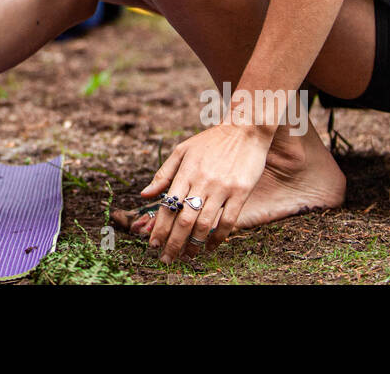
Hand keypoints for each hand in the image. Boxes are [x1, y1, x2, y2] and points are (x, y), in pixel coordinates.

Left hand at [140, 122, 273, 262]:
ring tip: (187, 256)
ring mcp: (223, 188)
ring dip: (194, 245)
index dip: (159, 229)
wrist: (244, 129)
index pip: (168, 206)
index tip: (152, 244)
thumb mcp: (182, 150)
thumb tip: (144, 195)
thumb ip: (163, 174)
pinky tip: (210, 246)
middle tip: (167, 259)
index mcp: (185, 172)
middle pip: (184, 220)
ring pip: (205, 224)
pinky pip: (228, 221)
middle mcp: (202, 181)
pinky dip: (218, 238)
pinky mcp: (241, 192)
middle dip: (173, 243)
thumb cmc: (211, 141)